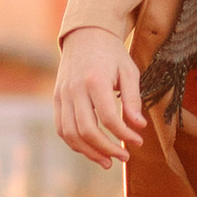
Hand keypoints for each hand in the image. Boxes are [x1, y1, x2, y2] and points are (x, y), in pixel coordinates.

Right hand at [56, 26, 146, 165]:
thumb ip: (132, 99)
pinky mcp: (57, 99)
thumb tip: (138, 126)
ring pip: (70, 133)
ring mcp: (62, 95)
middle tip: (124, 157)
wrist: (85, 35)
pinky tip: (92, 150)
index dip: (123, 134)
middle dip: (106, 149)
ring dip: (89, 152)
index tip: (138, 141)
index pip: (108, 117)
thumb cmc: (112, 54)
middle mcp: (74, 89)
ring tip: (108, 162)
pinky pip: (61, 128)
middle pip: (86, 130)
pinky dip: (75, 143)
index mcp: (95, 80)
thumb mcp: (129, 70)